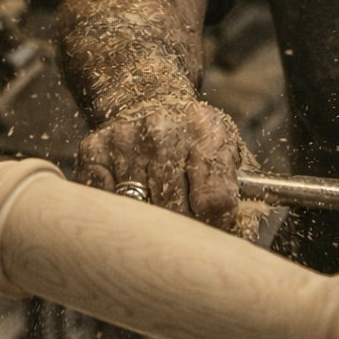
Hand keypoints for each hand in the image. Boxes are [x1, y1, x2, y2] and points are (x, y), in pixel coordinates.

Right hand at [75, 96, 259, 238]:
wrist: (147, 99)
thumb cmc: (193, 139)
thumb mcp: (228, 151)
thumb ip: (245, 191)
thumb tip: (243, 237)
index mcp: (206, 131)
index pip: (215, 200)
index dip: (218, 227)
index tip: (216, 232)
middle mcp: (163, 132)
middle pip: (175, 213)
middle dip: (183, 235)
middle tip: (186, 239)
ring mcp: (125, 141)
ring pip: (138, 214)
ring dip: (149, 227)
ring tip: (158, 218)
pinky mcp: (94, 151)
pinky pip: (106, 204)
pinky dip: (118, 214)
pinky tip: (131, 201)